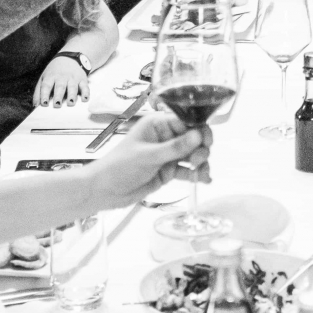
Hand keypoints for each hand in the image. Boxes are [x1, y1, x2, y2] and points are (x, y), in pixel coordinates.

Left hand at [35, 54, 90, 107]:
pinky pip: (85, 86)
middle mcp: (62, 77)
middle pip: (60, 86)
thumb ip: (38, 91)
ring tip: (71, 103)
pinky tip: (85, 99)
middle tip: (57, 105)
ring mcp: (73, 78)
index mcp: (50, 77)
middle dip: (58, 96)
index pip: (46, 86)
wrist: (70, 57)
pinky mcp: (82, 79)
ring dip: (72, 95)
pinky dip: (86, 93)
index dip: (44, 94)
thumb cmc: (54, 71)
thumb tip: (35, 105)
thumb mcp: (44, 77)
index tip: (44, 103)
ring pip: (72, 87)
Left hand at [84, 111, 209, 206]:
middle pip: (193, 138)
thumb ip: (174, 148)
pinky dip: (197, 174)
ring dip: (201, 163)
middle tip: (198, 160)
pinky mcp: (169, 170)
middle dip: (201, 148)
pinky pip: (187, 170)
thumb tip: (198, 136)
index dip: (198, 130)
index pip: (185, 121)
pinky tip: (205, 180)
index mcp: (157, 125)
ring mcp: (168, 154)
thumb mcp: (148, 156)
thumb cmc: (119, 167)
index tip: (206, 141)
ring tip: (202, 174)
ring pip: (193, 155)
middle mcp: (165, 137)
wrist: (105, 191)